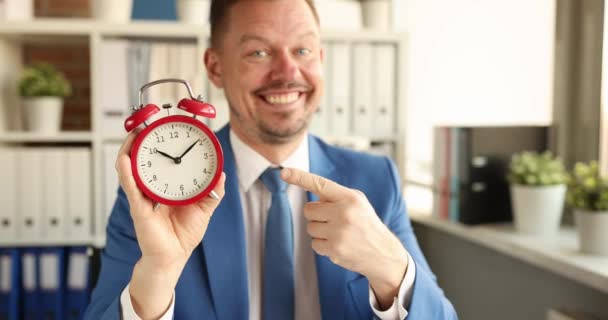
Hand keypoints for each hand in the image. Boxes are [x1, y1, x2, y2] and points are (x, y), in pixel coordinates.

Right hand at [115, 131, 225, 317]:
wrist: (173, 257)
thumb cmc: (184, 234)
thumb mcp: (204, 208)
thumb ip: (213, 191)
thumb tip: (222, 173)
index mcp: (166, 185)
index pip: (162, 159)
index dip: (163, 142)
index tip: (170, 125)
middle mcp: (152, 187)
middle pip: (142, 158)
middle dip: (141, 139)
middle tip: (145, 122)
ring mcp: (143, 196)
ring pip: (130, 168)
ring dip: (129, 149)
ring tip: (133, 133)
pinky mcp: (139, 208)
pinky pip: (131, 187)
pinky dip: (127, 173)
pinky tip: (126, 159)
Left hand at [281, 167, 407, 307]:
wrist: (383, 253)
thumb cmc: (366, 224)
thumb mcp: (358, 203)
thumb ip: (336, 196)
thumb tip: (311, 193)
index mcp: (350, 197)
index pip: (319, 184)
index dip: (300, 177)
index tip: (284, 173)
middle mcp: (344, 212)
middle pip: (308, 209)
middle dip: (317, 215)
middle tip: (333, 220)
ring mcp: (338, 232)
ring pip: (310, 227)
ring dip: (319, 230)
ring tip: (338, 233)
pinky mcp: (334, 248)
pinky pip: (314, 243)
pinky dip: (322, 245)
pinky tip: (338, 244)